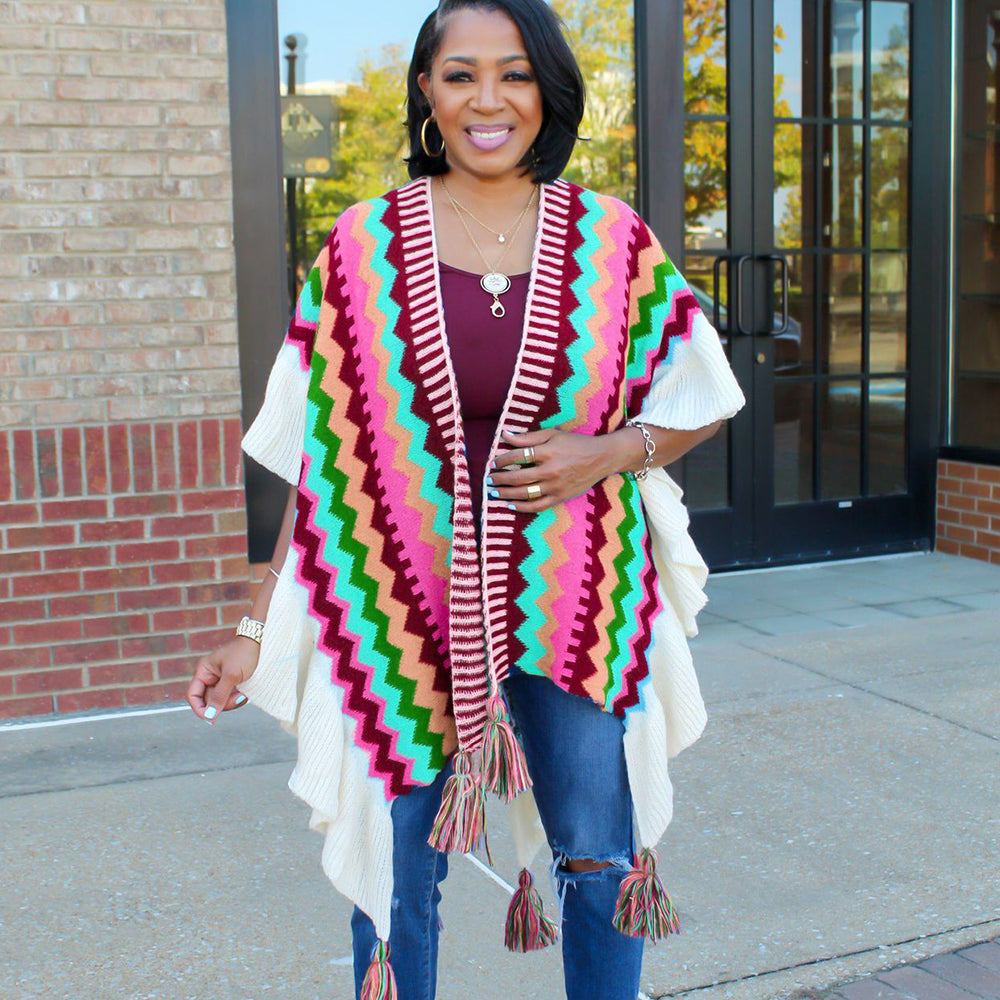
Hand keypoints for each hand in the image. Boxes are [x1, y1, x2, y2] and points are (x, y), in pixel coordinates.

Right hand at [186, 636, 259, 725]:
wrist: (262, 642)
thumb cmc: (244, 653)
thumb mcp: (232, 676)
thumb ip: (219, 696)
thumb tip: (209, 716)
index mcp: (204, 671)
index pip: (193, 695)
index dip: (199, 709)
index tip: (210, 718)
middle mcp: (210, 676)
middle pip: (208, 701)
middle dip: (222, 704)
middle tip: (237, 698)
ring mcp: (221, 680)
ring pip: (220, 701)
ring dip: (231, 702)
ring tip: (243, 694)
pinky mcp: (232, 682)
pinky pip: (230, 697)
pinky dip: (237, 698)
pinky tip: (245, 693)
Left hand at [488, 427, 616, 512]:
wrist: (601, 458)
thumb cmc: (575, 443)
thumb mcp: (553, 435)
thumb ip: (528, 437)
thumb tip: (505, 435)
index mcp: (548, 452)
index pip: (517, 456)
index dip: (502, 460)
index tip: (493, 463)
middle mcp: (551, 470)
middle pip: (518, 477)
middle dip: (500, 479)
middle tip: (488, 480)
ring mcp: (556, 486)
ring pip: (525, 493)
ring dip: (506, 494)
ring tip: (494, 493)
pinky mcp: (561, 497)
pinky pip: (538, 506)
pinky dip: (522, 507)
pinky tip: (511, 505)